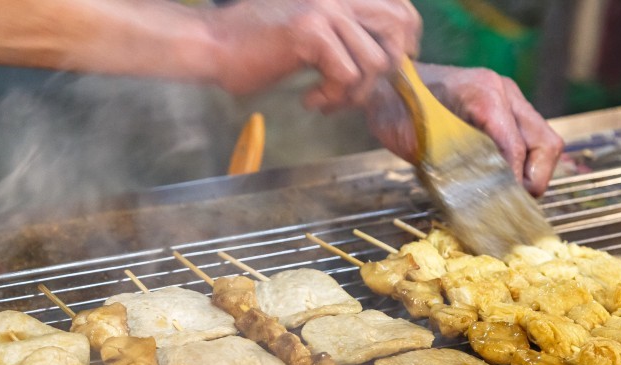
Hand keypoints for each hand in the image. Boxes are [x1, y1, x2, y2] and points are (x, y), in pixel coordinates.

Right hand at [203, 0, 420, 110]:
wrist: (215, 45)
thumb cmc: (255, 45)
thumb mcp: (310, 30)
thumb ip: (345, 34)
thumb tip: (386, 59)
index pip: (400, 7)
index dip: (405, 41)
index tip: (387, 68)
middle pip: (399, 29)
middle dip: (388, 69)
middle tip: (359, 90)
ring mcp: (326, 9)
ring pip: (375, 61)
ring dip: (355, 93)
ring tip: (327, 99)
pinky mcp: (311, 33)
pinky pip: (348, 76)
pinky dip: (333, 98)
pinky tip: (310, 99)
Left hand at [365, 63, 562, 195]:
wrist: (387, 83)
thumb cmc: (396, 110)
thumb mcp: (417, 143)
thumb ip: (449, 166)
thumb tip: (476, 198)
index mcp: (483, 95)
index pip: (515, 146)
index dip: (514, 181)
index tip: (505, 205)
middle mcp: (503, 92)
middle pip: (544, 142)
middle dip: (535, 178)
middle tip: (515, 203)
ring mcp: (507, 98)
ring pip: (543, 140)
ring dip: (533, 172)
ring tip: (512, 195)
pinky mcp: (504, 107)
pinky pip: (529, 137)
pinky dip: (524, 162)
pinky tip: (505, 180)